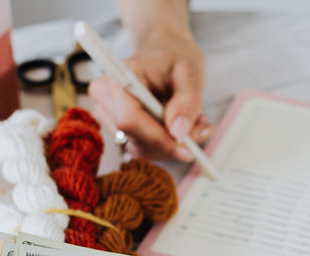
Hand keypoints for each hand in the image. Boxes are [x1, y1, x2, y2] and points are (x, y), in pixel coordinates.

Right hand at [89, 32, 212, 161]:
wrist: (164, 51)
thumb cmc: (175, 56)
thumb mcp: (190, 72)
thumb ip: (187, 102)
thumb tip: (178, 133)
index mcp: (117, 78)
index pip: (129, 120)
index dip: (158, 138)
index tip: (187, 147)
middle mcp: (105, 99)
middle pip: (135, 139)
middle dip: (171, 142)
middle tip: (203, 129)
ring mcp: (109, 116)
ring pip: (141, 149)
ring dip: (172, 144)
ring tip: (196, 122)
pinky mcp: (118, 129)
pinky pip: (143, 148)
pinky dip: (167, 144)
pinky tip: (182, 126)